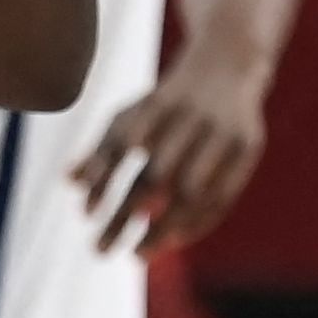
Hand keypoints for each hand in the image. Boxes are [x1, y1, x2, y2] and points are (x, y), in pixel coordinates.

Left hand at [74, 44, 267, 251]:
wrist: (229, 63)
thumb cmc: (168, 101)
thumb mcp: (133, 114)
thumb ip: (103, 147)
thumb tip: (69, 183)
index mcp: (156, 103)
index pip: (122, 145)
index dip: (102, 179)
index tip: (84, 215)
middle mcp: (190, 116)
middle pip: (154, 176)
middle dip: (125, 216)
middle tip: (98, 251)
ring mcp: (222, 132)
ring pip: (190, 192)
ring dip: (162, 227)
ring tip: (136, 254)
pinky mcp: (248, 147)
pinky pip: (222, 196)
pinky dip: (197, 222)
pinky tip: (173, 242)